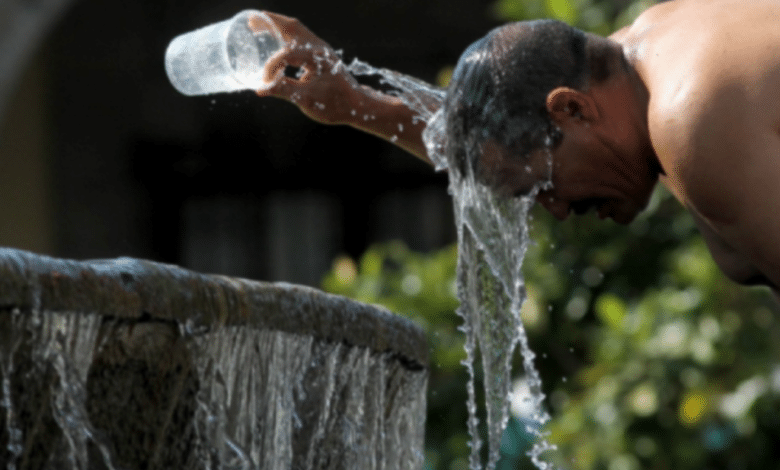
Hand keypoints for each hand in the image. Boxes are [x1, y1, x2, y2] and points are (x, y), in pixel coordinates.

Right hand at [256, 12, 383, 125]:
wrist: (357, 106)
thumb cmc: (335, 104)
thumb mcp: (307, 100)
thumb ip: (284, 91)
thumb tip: (261, 89)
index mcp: (316, 57)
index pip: (285, 55)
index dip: (271, 67)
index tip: (265, 83)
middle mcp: (319, 48)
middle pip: (291, 26)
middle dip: (269, 23)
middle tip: (251, 22)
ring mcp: (321, 49)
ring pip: (296, 29)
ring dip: (277, 25)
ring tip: (259, 26)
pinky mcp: (321, 54)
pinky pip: (300, 37)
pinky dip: (285, 34)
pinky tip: (276, 40)